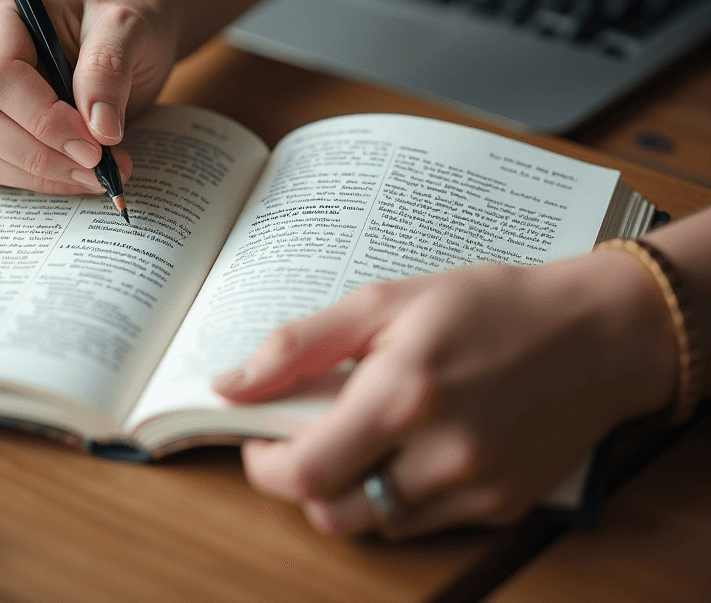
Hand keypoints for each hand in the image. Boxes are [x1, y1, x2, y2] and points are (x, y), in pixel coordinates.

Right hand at [0, 0, 176, 193]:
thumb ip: (108, 70)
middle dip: (41, 154)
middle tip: (99, 165)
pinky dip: (29, 181)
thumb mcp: (128, 29)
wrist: (117, 38)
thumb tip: (99, 129)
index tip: (95, 144)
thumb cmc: (117, 25)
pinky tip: (72, 175)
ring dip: (37, 175)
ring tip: (97, 174)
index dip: (43, 119)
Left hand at [213, 252, 676, 538]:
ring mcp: (475, 490)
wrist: (594, 334)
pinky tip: (412, 448)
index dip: (264, 464)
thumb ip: (299, 344)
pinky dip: (398, 495)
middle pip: (331, 513)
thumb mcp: (385, 300)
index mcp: (401, 395)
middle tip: (307, 435)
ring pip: (375, 523)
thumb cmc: (486, 305)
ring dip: (350, 488)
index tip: (257, 439)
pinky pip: (423, 524)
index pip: (304, 471)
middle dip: (302, 481)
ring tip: (364, 435)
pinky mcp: (502, 509)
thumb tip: (229, 384)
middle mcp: (439, 455)